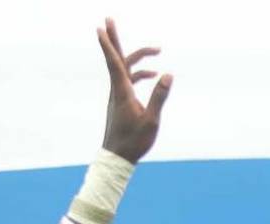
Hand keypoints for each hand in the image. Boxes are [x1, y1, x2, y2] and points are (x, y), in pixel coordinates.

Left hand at [97, 19, 170, 163]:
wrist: (118, 157)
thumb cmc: (134, 141)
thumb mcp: (151, 120)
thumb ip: (159, 97)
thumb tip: (168, 75)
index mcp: (122, 92)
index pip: (114, 63)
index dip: (109, 44)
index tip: (102, 27)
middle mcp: (117, 90)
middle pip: (116, 59)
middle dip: (113, 39)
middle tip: (108, 19)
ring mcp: (118, 95)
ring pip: (124, 69)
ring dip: (139, 58)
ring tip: (156, 51)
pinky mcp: (121, 101)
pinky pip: (128, 80)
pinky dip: (140, 74)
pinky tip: (153, 76)